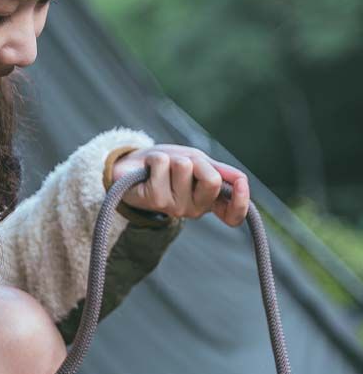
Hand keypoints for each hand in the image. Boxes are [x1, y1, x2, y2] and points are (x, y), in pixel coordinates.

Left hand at [112, 145, 249, 226]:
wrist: (132, 169)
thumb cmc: (168, 166)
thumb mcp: (198, 164)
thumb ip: (219, 172)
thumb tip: (241, 180)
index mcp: (209, 202)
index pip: (233, 215)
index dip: (241, 201)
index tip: (241, 184)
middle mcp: (194, 210)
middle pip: (211, 180)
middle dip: (197, 161)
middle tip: (181, 165)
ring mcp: (174, 208)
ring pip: (184, 167)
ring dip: (172, 158)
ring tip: (163, 168)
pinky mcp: (154, 200)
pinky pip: (163, 164)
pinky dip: (156, 158)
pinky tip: (149, 169)